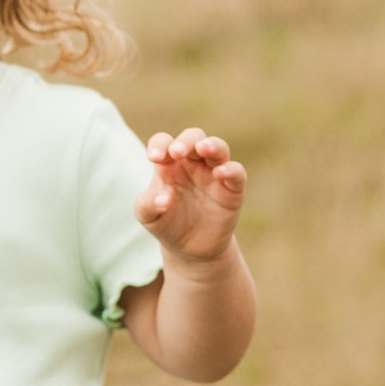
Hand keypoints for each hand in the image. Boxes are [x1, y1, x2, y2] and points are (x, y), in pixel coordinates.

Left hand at [139, 126, 245, 268]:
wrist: (190, 248)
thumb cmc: (167, 224)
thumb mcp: (149, 217)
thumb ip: (147, 205)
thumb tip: (163, 199)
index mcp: (169, 163)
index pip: (164, 141)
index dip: (160, 144)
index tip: (154, 158)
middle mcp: (193, 163)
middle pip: (193, 137)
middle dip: (186, 140)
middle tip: (177, 152)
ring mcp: (214, 173)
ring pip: (218, 147)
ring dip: (212, 145)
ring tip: (203, 148)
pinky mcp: (232, 189)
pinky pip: (236, 172)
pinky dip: (231, 170)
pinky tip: (220, 173)